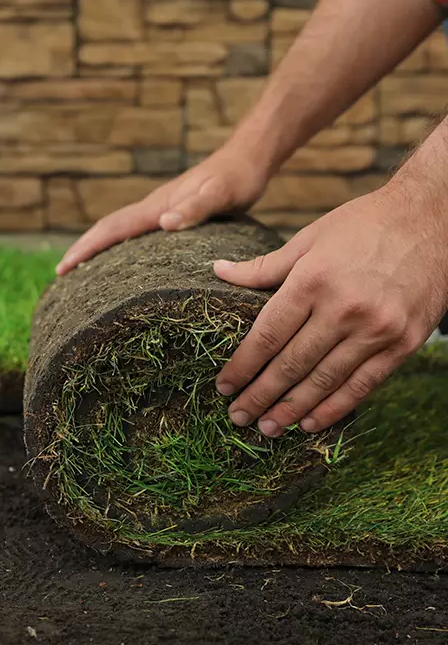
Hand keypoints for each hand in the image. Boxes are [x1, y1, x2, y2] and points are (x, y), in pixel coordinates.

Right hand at [56, 140, 268, 275]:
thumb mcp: (221, 195)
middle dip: (83, 249)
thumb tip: (164, 224)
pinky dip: (121, 245)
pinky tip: (125, 259)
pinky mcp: (172, 213)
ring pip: (120, 230)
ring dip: (98, 247)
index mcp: (158, 206)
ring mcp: (161, 209)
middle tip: (61, 273)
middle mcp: (154, 207)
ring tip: (82, 270)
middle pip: (109, 229)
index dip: (86, 247)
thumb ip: (195, 208)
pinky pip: (137, 233)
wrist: (249, 157)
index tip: (63, 267)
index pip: (113, 228)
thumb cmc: (237, 178)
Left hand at [213, 184, 447, 435]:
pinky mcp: (403, 343)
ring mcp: (376, 329)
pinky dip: (334, 408)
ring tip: (267, 427)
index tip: (224, 386)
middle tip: (238, 416)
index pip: (268, 335)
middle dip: (260, 395)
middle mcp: (343, 308)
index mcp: (313, 280)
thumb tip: (218, 272)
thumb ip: (264, 267)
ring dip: (291, 409)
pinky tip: (310, 422)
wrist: (434, 217)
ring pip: (324, 381)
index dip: (242, 366)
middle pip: (291, 364)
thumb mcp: (309, 237)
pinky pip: (362, 385)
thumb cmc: (364, 224)